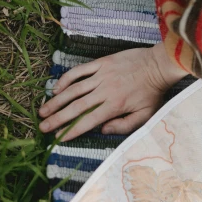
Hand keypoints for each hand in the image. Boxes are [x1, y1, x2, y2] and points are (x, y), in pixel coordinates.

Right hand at [38, 43, 186, 141]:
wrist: (158, 65)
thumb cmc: (152, 93)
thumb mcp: (145, 116)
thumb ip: (124, 126)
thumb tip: (103, 130)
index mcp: (114, 106)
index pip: (88, 121)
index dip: (71, 130)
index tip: (57, 138)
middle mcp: (104, 91)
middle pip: (76, 107)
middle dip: (57, 118)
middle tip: (42, 127)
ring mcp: (101, 75)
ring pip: (73, 89)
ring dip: (56, 101)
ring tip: (43, 111)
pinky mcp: (101, 63)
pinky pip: (79, 71)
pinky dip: (66, 79)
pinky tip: (56, 88)